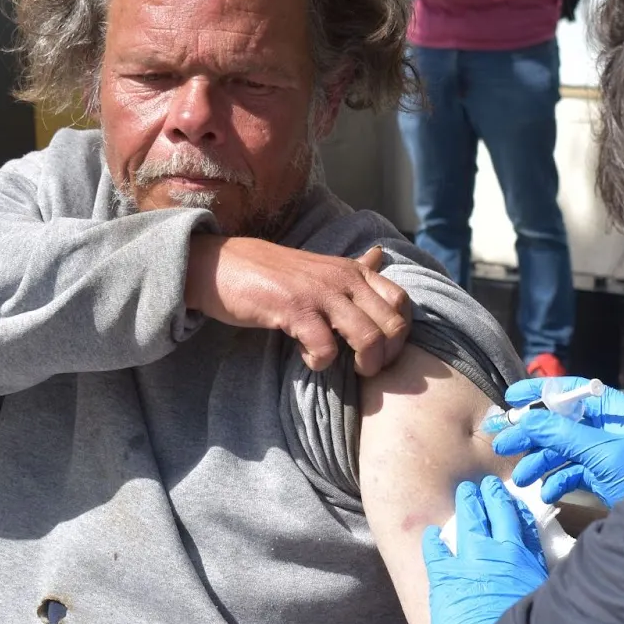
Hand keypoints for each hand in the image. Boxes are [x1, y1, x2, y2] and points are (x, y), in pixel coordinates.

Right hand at [187, 238, 412, 375]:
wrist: (222, 265)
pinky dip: (321, 362)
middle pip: (392, 325)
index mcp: (353, 270)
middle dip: (386, 356)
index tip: (382, 350)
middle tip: (366, 368)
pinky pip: (325, 347)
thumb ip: (353, 268)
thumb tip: (380, 255)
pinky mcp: (294, 310)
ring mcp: (320, 293)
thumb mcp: (321, 265)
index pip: (401, 301)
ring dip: (363, 364)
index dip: (400, 333)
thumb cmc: (273, 273)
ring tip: (344, 368)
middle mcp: (343, 279)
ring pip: (368, 338)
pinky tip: (308, 357)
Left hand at [422, 477, 549, 623]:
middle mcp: (496, 553)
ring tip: (464, 495)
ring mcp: (468, 563)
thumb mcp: (542, 599)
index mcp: (523, 558)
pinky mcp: (444, 578)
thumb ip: (539, 577)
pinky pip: (435, 550)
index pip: (519, 521)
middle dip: (488, 496)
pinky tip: (432, 534)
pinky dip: (434, 540)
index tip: (511, 497)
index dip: (513, 505)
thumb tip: (551, 570)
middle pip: (492, 513)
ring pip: (466, 522)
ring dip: (466, 505)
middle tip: (483, 486)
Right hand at [493, 378, 623, 506]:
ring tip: (520, 478)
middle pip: (564, 423)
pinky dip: (560, 481)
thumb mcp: (601, 451)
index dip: (540, 393)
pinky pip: (577, 472)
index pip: (573, 391)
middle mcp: (614, 427)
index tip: (511, 399)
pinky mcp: (607, 476)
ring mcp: (609, 453)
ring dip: (541, 463)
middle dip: (533, 436)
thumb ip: (562, 434)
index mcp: (619, 410)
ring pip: (566, 450)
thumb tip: (526, 419)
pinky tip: (547, 493)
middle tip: (502, 445)